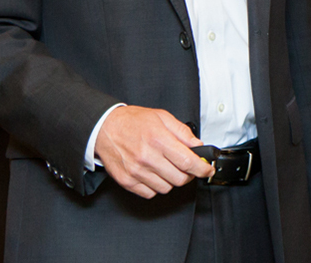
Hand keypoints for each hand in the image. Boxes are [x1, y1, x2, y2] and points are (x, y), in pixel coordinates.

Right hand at [95, 105, 213, 198]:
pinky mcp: (127, 182)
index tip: (206, 169)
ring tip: (167, 167)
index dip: (202, 169)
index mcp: (158, 139)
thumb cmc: (131, 121)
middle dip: (188, 174)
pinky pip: (150, 193)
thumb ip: (181, 131)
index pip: (187, 161)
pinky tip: (154, 173)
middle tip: (186, 166)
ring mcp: (137, 172)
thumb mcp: (161, 116)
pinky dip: (156, 186)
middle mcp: (147, 157)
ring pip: (166, 188)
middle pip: (179, 179)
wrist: (104, 128)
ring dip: (172, 180)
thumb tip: (196, 145)